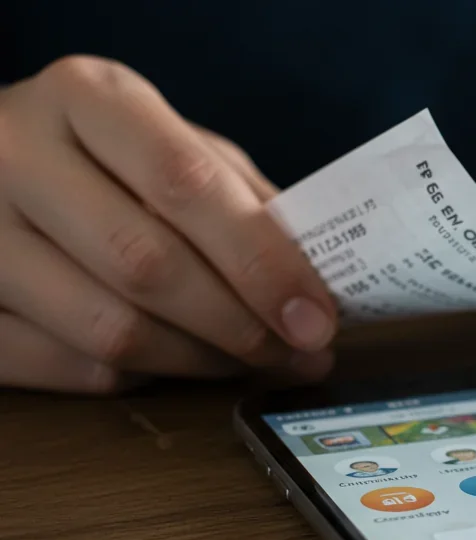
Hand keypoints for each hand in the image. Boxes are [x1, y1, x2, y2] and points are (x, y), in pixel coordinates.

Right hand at [0, 56, 336, 392]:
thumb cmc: (103, 156)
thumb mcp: (172, 144)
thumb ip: (243, 201)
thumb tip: (319, 286)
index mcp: (85, 99)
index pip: (185, 184)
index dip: (262, 261)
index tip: (317, 318)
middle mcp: (13, 154)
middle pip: (146, 265)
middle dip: (242, 325)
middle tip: (298, 353)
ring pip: (108, 330)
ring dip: (200, 362)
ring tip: (250, 362)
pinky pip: (63, 368)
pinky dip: (135, 379)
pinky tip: (173, 364)